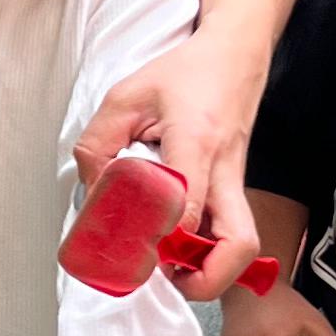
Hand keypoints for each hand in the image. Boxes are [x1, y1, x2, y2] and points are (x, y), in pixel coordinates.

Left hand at [69, 29, 264, 297]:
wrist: (235, 56)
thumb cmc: (184, 73)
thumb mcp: (125, 97)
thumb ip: (98, 144)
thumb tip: (92, 196)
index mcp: (195, 143)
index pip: (186, 206)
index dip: (161, 238)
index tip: (132, 247)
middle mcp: (224, 171)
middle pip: (239, 245)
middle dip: (206, 279)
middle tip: (165, 276)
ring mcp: (236, 183)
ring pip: (243, 247)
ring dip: (212, 271)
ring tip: (172, 268)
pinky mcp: (236, 188)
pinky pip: (232, 234)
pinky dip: (211, 253)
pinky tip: (181, 248)